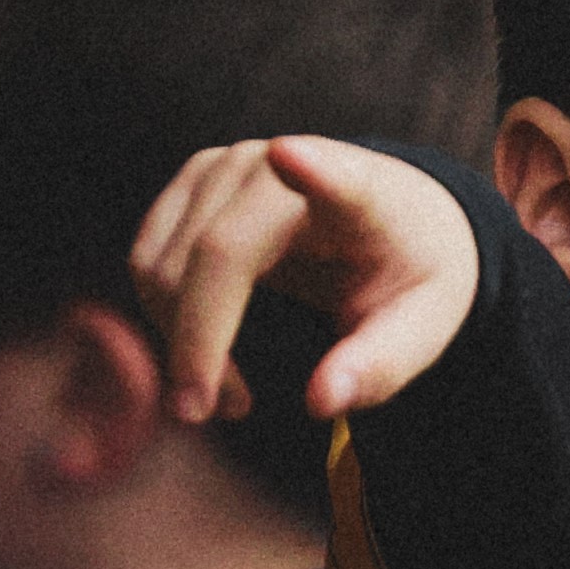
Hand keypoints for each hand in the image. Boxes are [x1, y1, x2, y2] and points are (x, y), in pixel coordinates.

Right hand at [129, 136, 479, 425]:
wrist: (389, 217)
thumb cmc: (405, 272)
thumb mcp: (421, 326)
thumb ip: (379, 364)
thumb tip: (323, 400)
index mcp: (365, 193)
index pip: (339, 177)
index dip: (315, 170)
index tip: (290, 154)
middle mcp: (285, 164)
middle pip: (216, 254)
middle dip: (200, 344)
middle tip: (228, 414)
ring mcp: (229, 164)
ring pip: (164, 263)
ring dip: (180, 341)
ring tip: (234, 395)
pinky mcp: (194, 178)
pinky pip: (148, 261)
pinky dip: (165, 320)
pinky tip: (210, 356)